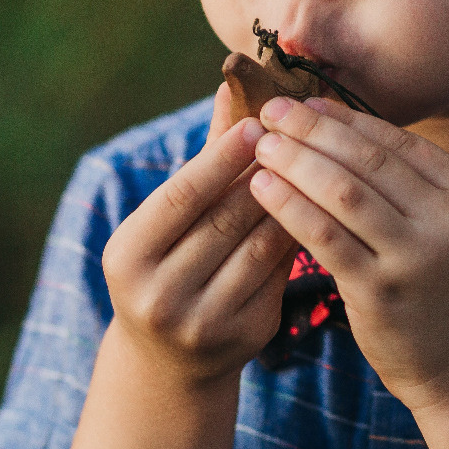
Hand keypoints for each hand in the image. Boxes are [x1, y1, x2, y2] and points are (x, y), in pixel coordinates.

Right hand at [100, 84, 299, 386]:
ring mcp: (203, 322)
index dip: (221, 158)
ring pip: (261, 246)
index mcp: (128, 257)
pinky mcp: (245, 336)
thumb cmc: (169, 264)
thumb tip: (230, 87)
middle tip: (300, 134)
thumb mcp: (167, 220)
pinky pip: (281, 274)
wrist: (168, 361)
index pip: (180, 196)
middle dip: (265, 173)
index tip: (257, 123)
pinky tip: (320, 210)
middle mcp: (159, 295)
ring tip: (315, 164)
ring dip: (292, 201)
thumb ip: (204, 157)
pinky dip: (299, 236)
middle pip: (225, 219)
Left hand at [248, 95, 448, 406]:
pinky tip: (261, 188)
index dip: (346, 118)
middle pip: (368, 159)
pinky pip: (325, 236)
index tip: (305, 102)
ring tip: (260, 144)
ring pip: (343, 191)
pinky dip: (289, 206)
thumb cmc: (448, 293)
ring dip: (295, 161)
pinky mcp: (382, 292)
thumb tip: (347, 130)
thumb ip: (415, 189)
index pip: (398, 142)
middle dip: (314, 130)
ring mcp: (418, 258)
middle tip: (272, 109)